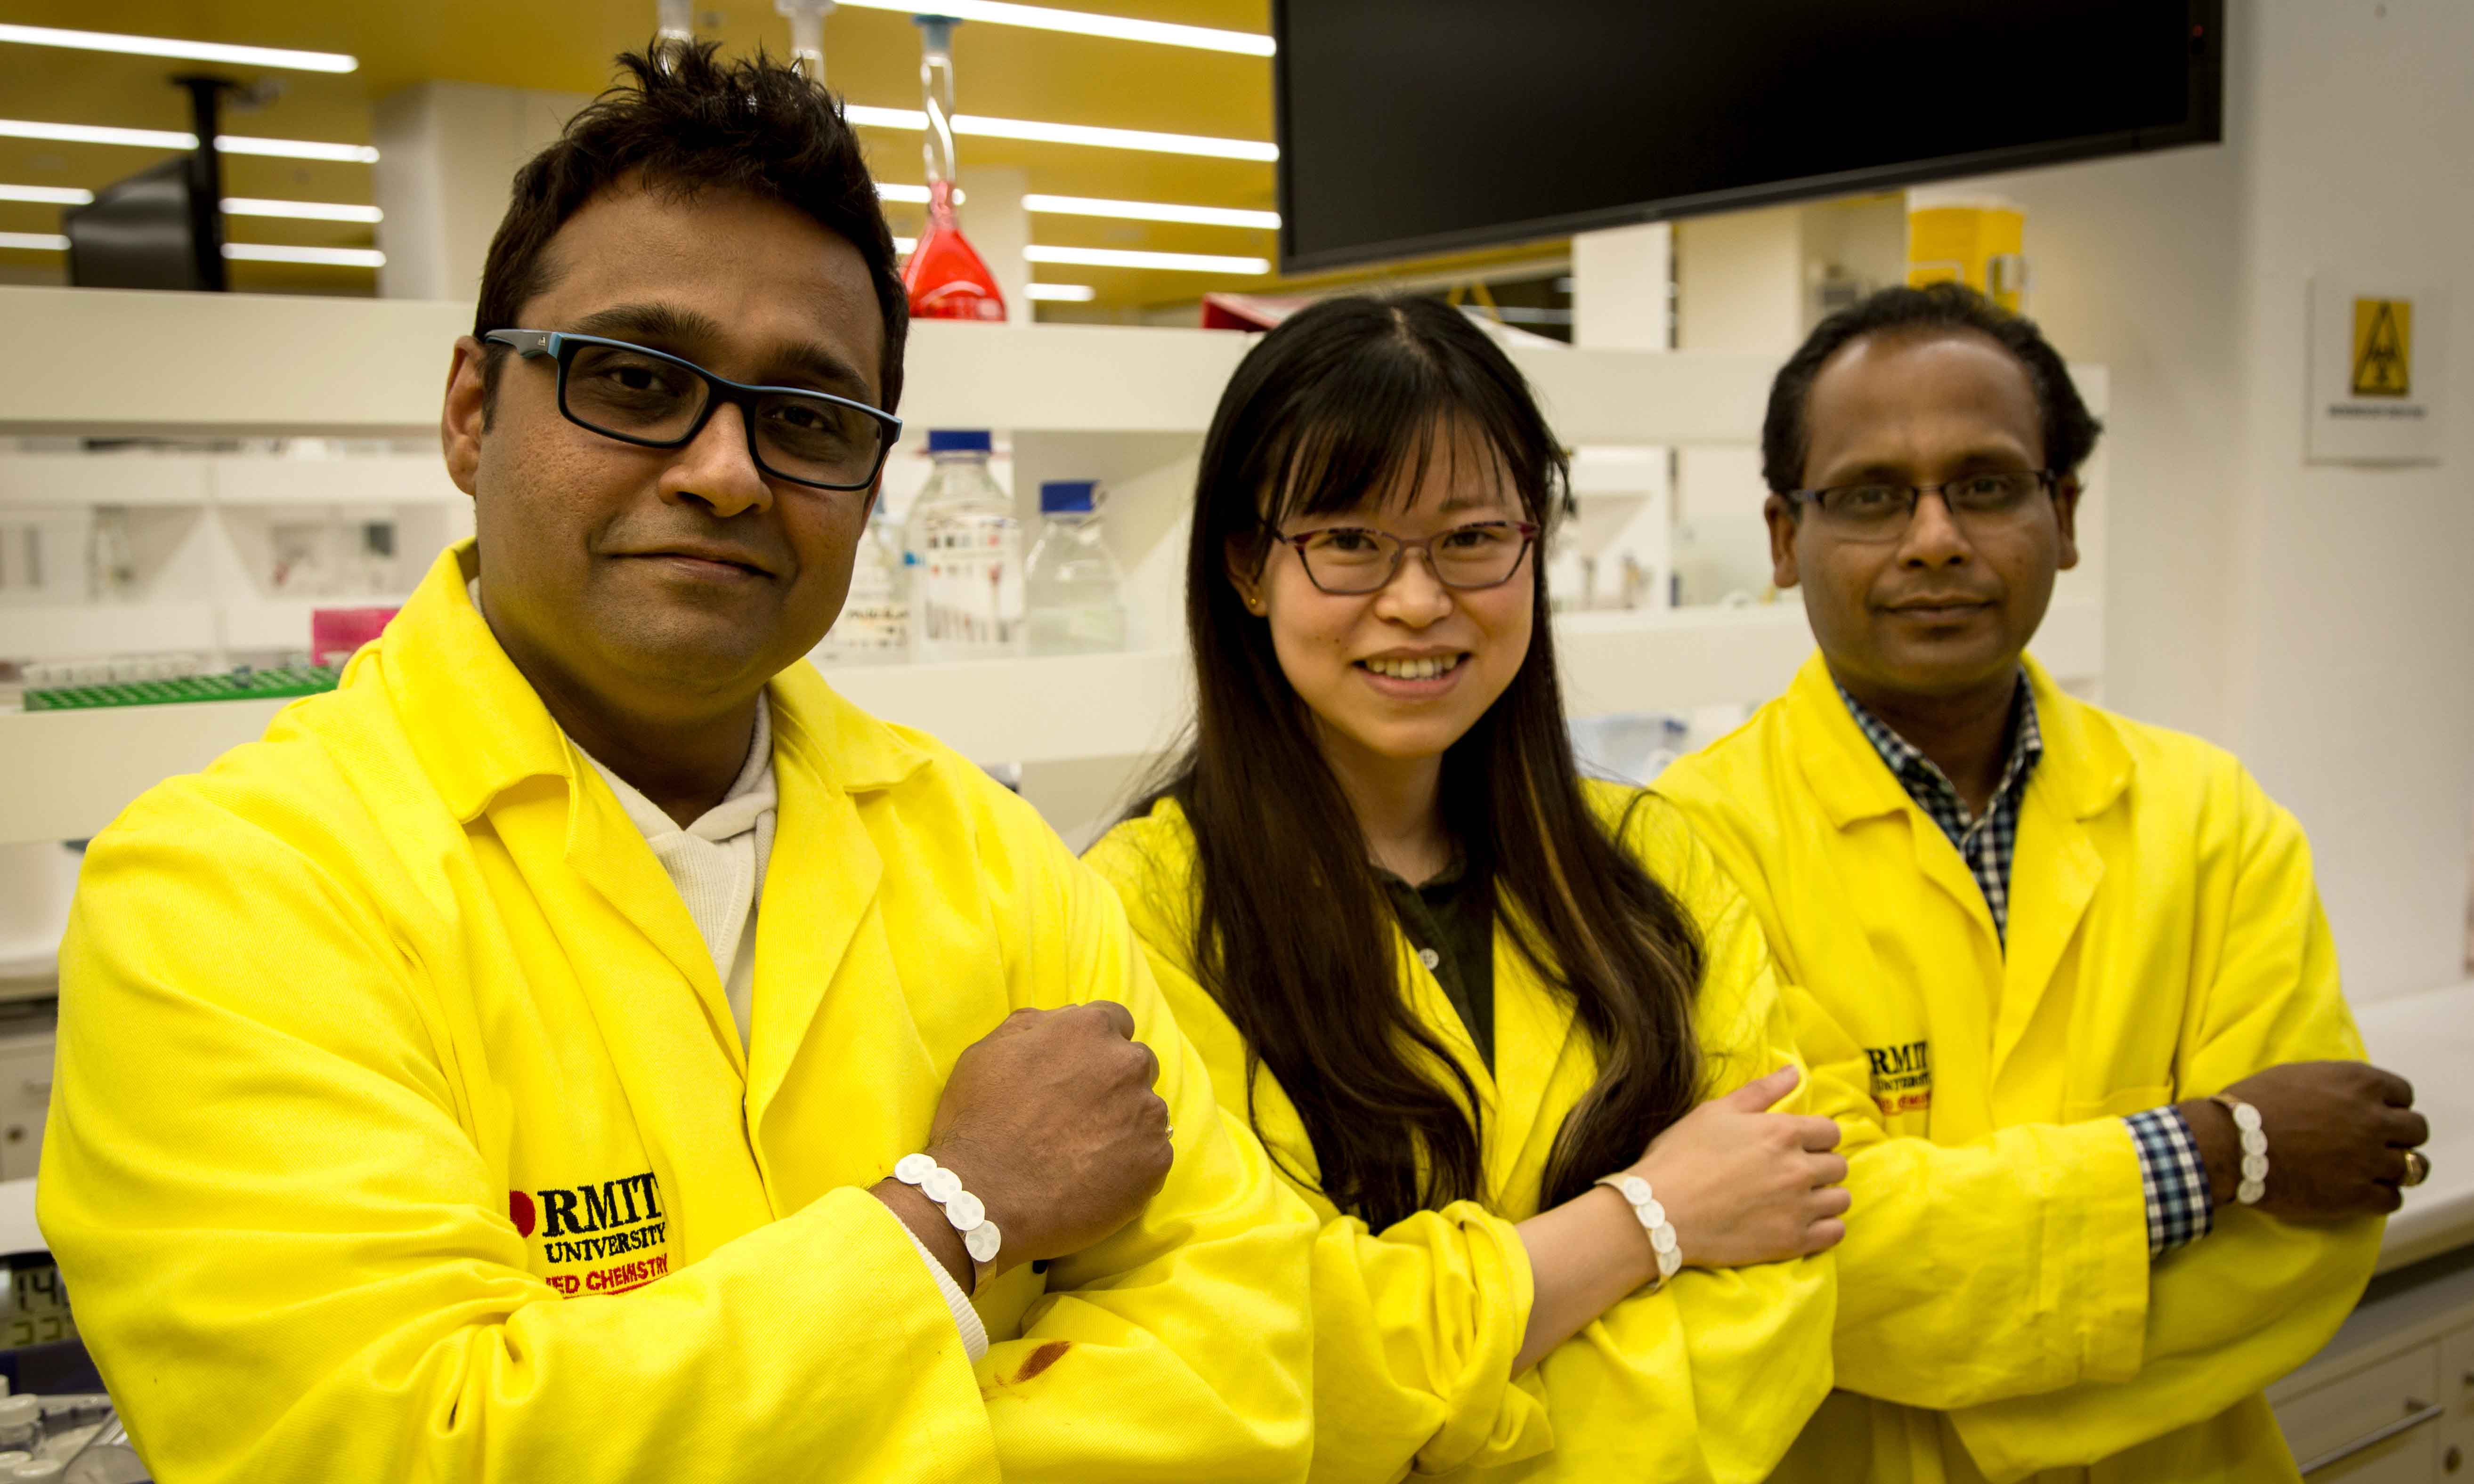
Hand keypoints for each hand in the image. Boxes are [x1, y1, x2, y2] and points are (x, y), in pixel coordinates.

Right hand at [877, 1002, 1173, 1286]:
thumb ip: (1036, 1025)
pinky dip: (1131, 1164)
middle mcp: (1127, 1063)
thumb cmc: (978, 1121)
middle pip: (1136, 1064)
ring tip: (1085, 1153)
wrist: (985, 1197)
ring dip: (1125, 1123)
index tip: (1081, 1071)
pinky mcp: (1156, 1161)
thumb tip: (1070, 1017)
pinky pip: (1153, 1154)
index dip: (1097, 1047)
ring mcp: (1146, 1113)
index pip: (1115, 1022)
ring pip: (1147, 1110)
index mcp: (1089, 1029)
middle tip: (1081, 1115)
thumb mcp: (989, 1052)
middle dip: (1115, 1082)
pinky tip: (1096, 1178)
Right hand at [1633, 1065, 1849, 1269]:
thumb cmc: (1681, 1156)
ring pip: (1841, 1200)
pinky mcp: (1792, 1241)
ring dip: (1826, 1196)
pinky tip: (1804, 1223)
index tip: (1797, 1145)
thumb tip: (1795, 1071)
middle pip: (1837, 1165)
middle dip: (1820, 1165)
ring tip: (1800, 1198)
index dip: (1815, 1137)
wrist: (1659, 1213)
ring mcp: (1798, 1207)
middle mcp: (1799, 1168)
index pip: (1830, 1131)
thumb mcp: (1716, 1112)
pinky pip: (1834, 1233)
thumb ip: (1762, 1090)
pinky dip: (1826, 1227)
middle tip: (1792, 1172)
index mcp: (1783, 1132)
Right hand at [2178, 1061, 2427, 1218]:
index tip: (2377, 1113)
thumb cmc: (2253, 1104)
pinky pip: (2393, 1199)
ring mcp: (2369, 1159)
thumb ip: (2337, 1085)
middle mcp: (2373, 1119)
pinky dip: (2381, 1196)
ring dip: (2395, 1168)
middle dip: (2400, 1136)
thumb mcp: (2299, 1075)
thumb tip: (2352, 1096)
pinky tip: (2362, 1192)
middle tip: (2377, 1143)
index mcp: (2358, 1083)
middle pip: (2416, 1130)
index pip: (2404, 1093)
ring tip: (2375, 1171)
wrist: (2229, 1144)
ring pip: (2413, 1167)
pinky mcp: (2358, 1195)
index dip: (2391, 1104)